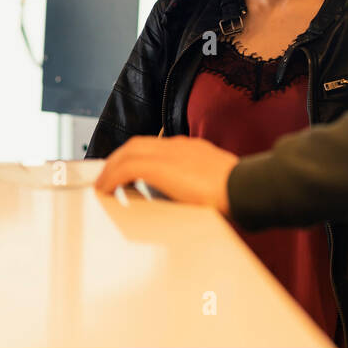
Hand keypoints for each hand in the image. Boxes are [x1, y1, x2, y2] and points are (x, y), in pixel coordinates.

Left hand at [94, 136, 238, 215]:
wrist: (244, 188)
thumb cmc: (238, 193)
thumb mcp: (218, 185)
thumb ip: (204, 186)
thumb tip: (199, 202)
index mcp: (192, 148)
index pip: (156, 146)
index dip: (137, 156)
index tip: (129, 171)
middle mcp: (178, 146)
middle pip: (137, 145)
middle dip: (119, 159)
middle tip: (108, 176)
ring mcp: (169, 153)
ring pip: (128, 153)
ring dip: (112, 168)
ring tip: (103, 184)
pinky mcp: (159, 167)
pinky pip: (126, 168)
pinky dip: (112, 177)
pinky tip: (106, 190)